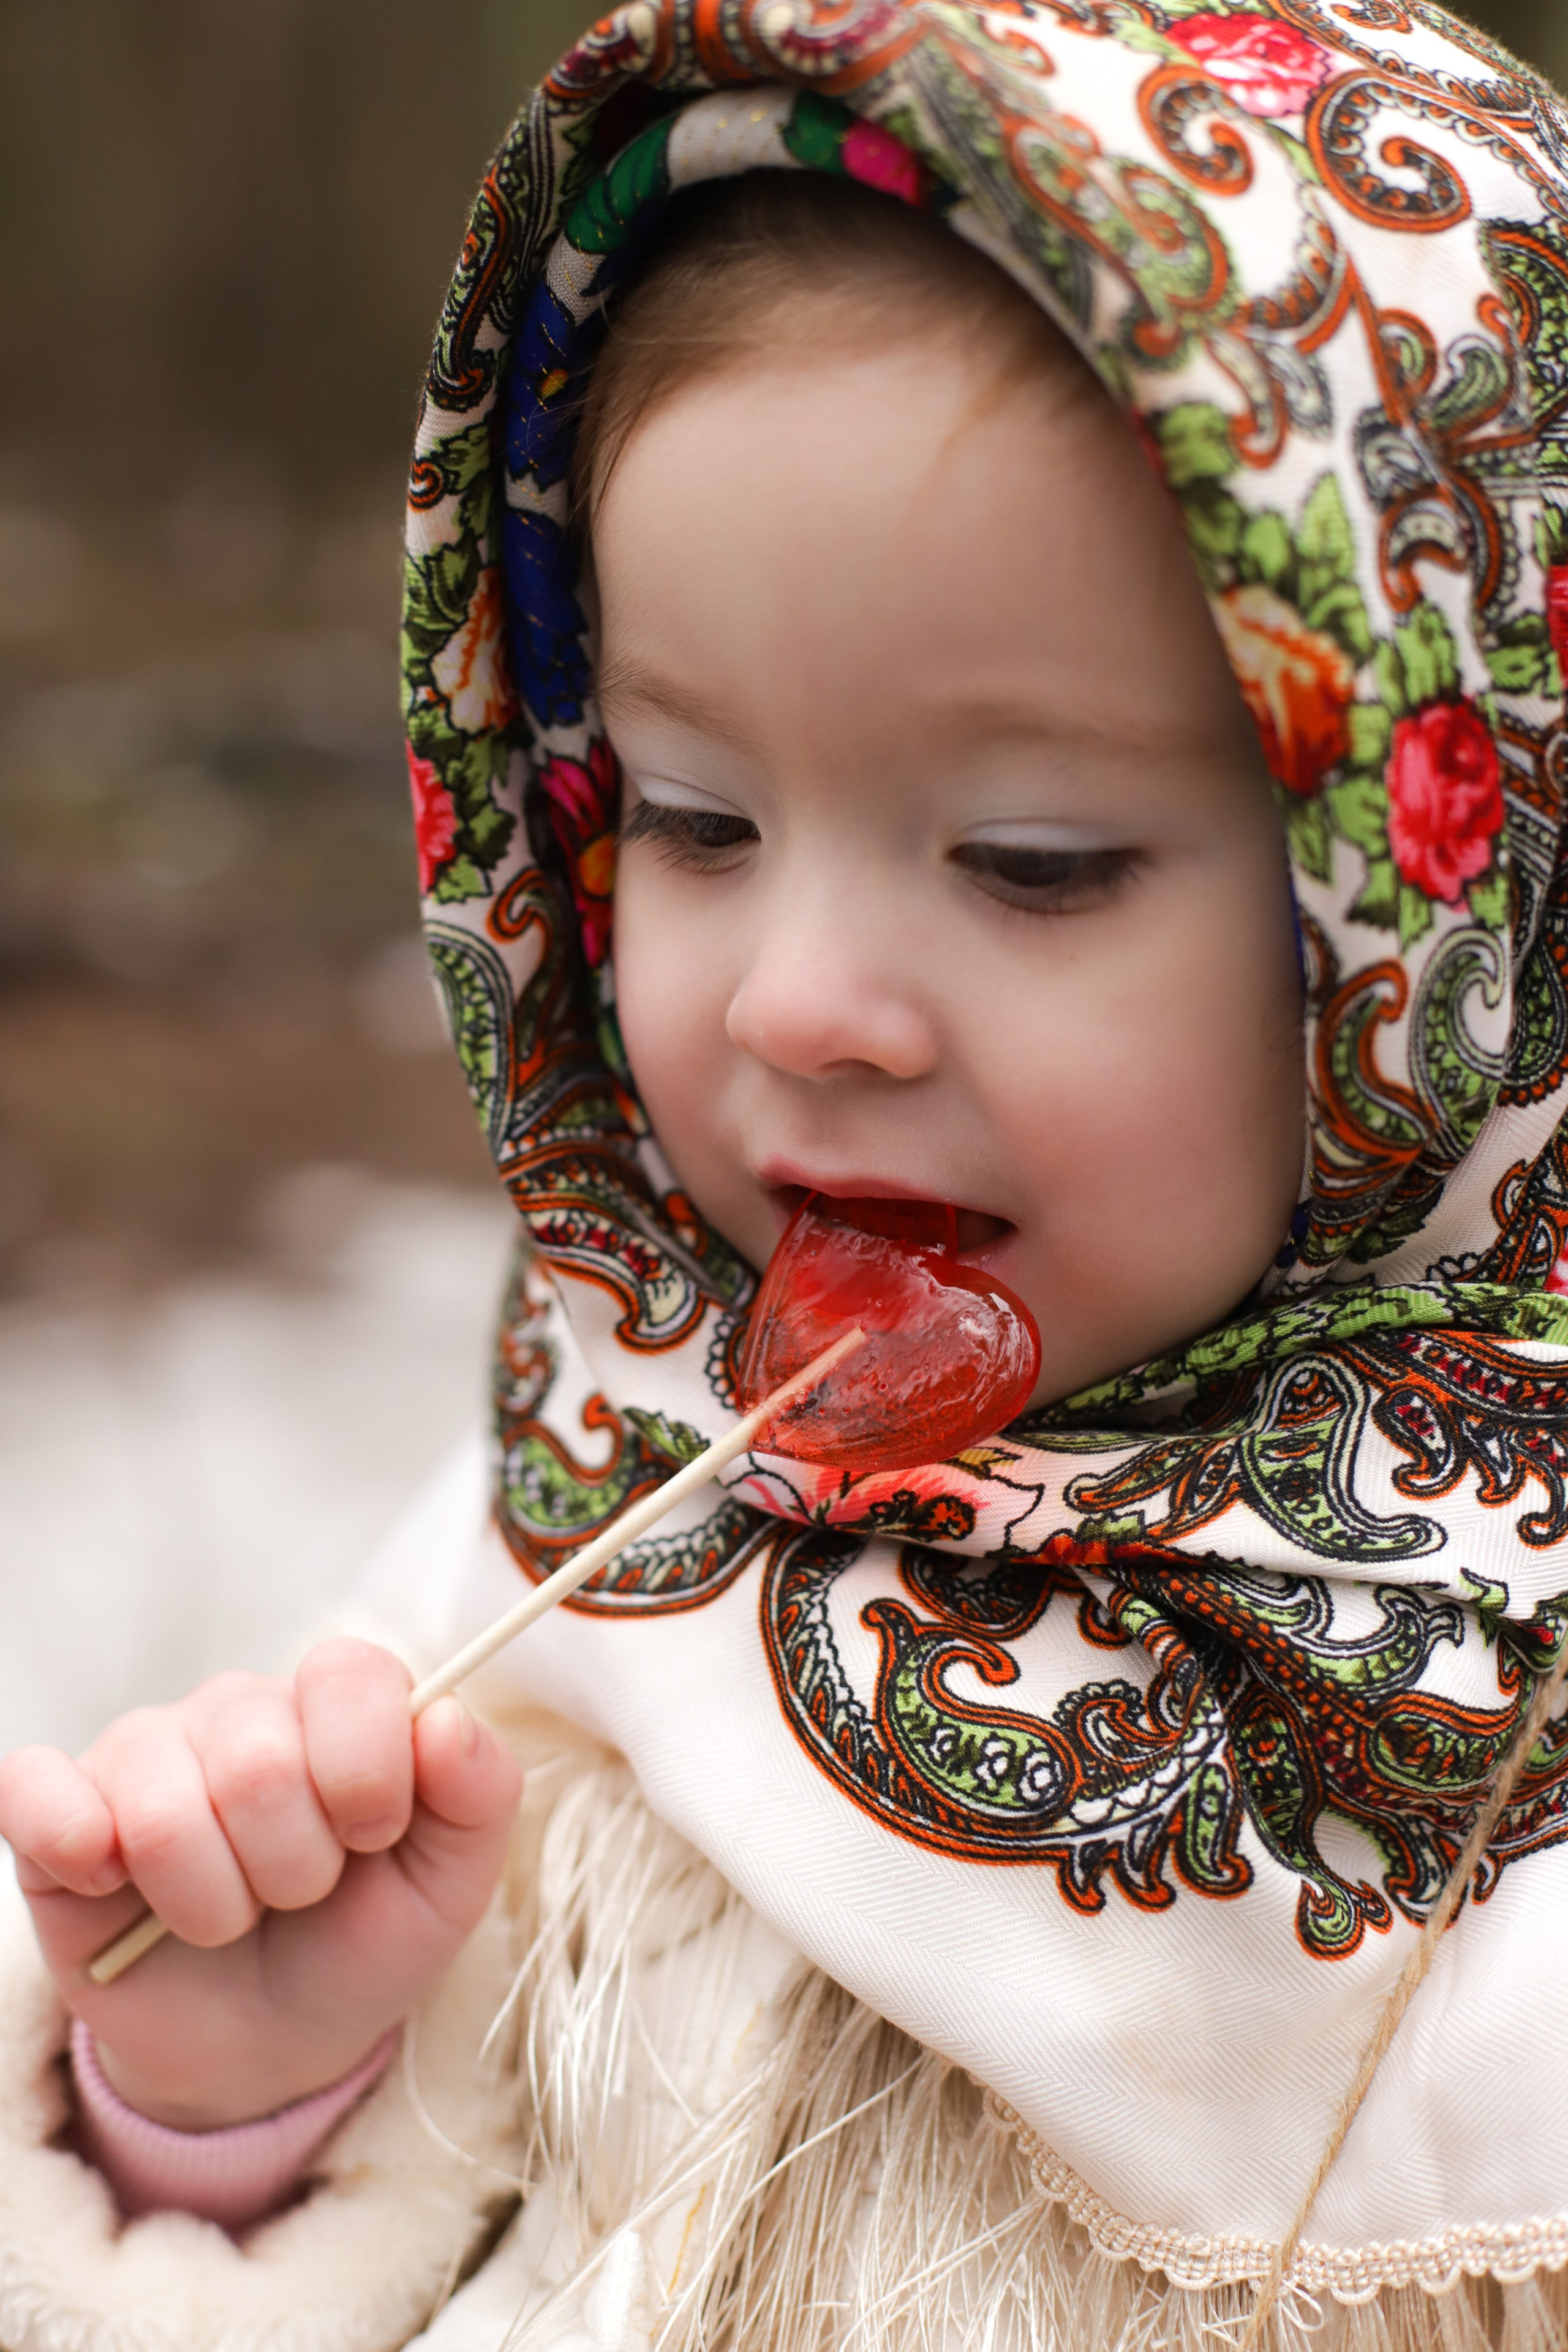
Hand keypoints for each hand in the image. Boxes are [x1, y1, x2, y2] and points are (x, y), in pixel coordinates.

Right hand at [0, 1640, 520, 2128]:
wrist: (272, 2044)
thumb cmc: (362, 1943)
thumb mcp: (452, 1883)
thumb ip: (478, 1790)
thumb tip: (443, 1716)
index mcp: (334, 1703)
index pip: (349, 1675)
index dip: (368, 1775)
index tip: (373, 1838)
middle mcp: (235, 1709)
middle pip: (258, 1759)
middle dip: (293, 1867)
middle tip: (297, 1895)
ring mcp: (141, 1753)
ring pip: (164, 1810)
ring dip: (213, 1904)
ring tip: (230, 1915)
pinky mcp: (54, 1813)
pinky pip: (36, 1792)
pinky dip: (76, 1845)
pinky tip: (111, 1884)